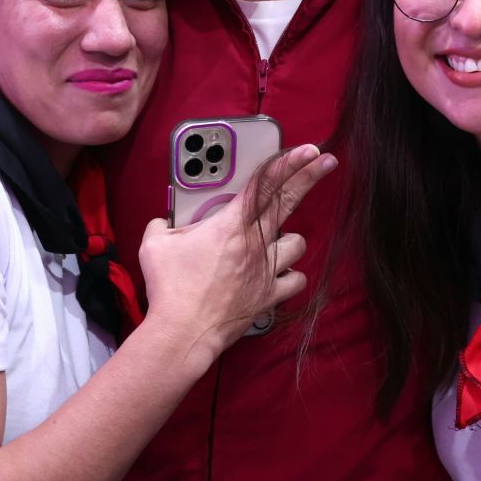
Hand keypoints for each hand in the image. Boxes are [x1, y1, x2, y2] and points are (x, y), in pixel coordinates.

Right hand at [139, 144, 336, 367]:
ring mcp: (266, 270)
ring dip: (289, 239)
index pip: (264, 184)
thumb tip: (162, 223)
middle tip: (326, 160)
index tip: (308, 149)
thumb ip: (162, 226)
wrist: (183, 331)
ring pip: (298, 243)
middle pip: (288, 202)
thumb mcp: (154, 245)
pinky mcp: (269, 295)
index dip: (289, 162)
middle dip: (310, 176)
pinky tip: (280, 273)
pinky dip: (290, 275)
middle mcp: (254, 243)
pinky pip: (295, 279)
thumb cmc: (170, 287)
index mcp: (229, 224)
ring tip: (276, 241)